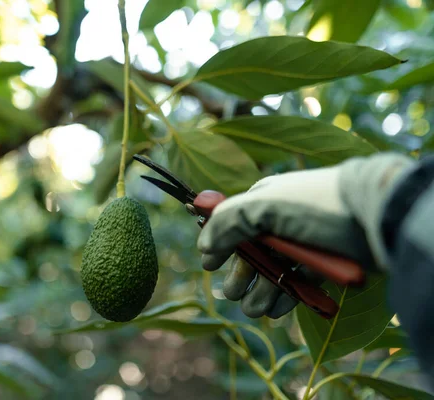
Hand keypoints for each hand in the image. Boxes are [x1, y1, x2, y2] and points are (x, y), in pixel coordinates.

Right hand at [197, 153, 415, 318]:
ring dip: (260, 294)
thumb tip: (203, 245)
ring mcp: (297, 247)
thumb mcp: (264, 205)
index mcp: (261, 202)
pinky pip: (292, 286)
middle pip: (246, 256)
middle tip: (237, 292)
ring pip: (268, 276)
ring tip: (260, 307)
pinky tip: (279, 308)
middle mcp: (276, 224)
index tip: (210, 266)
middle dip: (239, 278)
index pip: (228, 224)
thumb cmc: (317, 206)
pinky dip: (284, 299)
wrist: (375, 217)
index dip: (217, 246)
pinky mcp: (318, 266)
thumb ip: (227, 221)